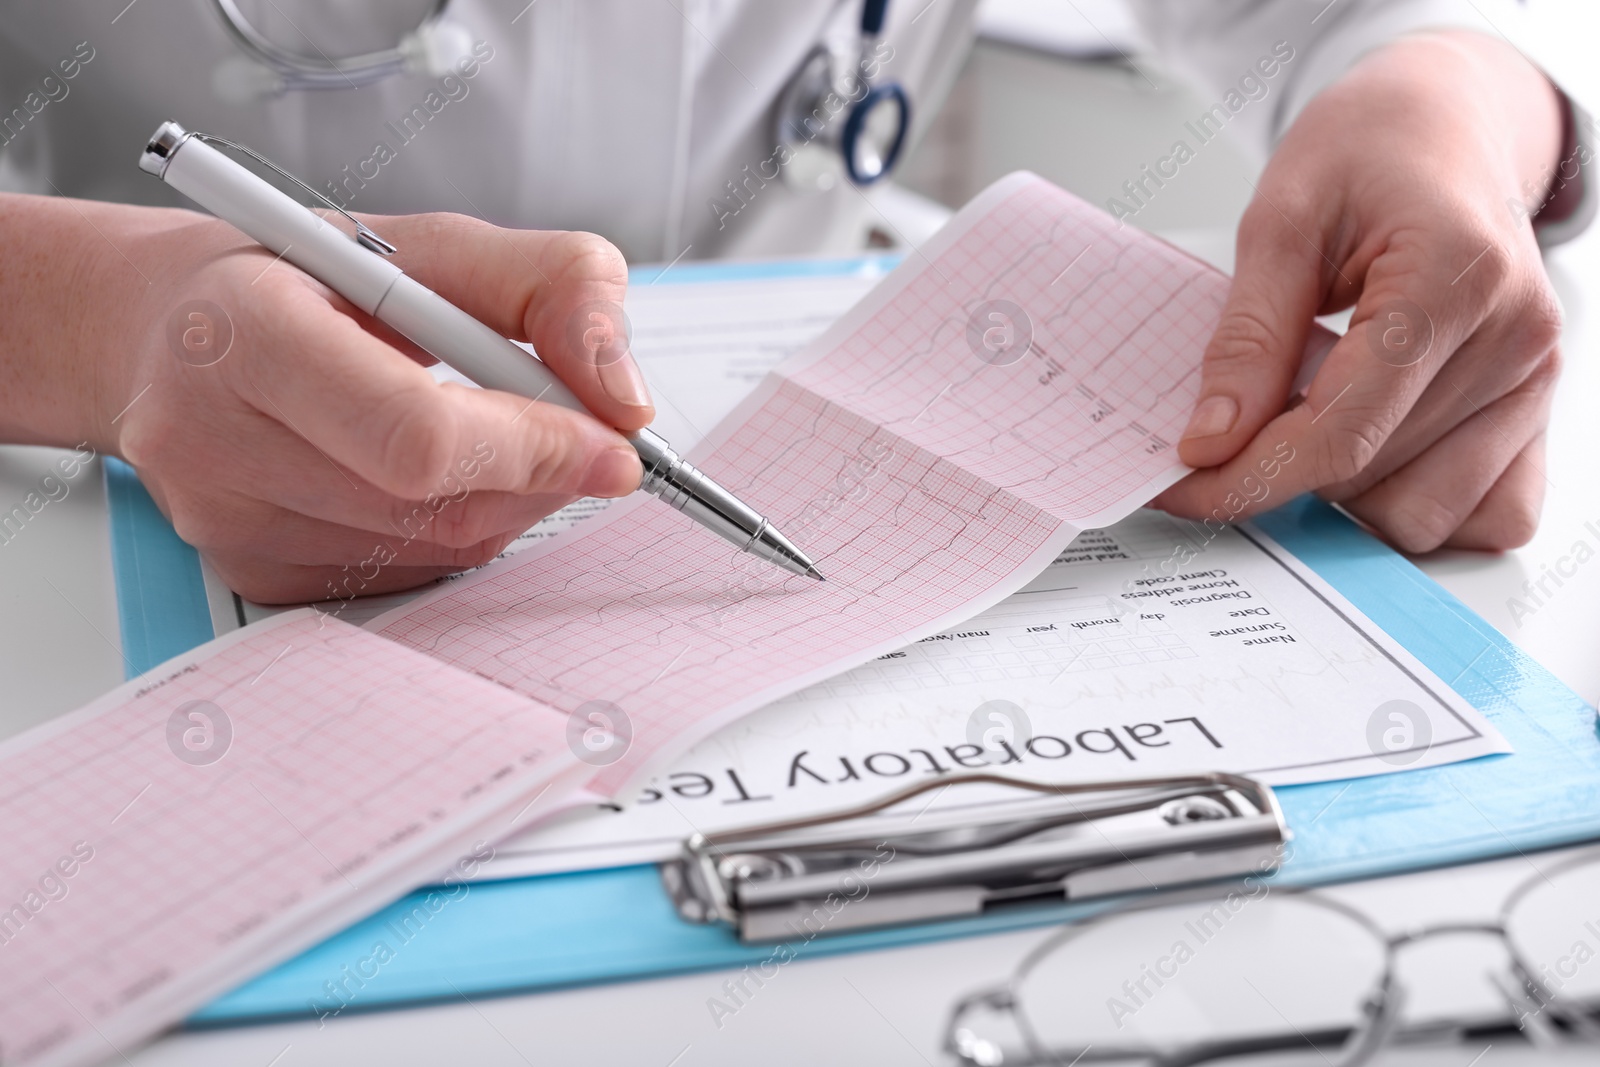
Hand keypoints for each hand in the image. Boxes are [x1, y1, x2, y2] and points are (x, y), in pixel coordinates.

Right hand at [94, 208, 649, 602]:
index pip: (416, 433)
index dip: (536, 446)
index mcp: (245, 329)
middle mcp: (209, 436)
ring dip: (506, 502)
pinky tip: (429, 477)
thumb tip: (624, 399)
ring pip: (434, 551)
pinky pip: (406, 577)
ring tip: (490, 436)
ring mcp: (222, 520)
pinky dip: (455, 532)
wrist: (184, 330)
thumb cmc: (312, 281)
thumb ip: (552, 289)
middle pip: (436, 504)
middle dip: (538, 474)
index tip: (613, 441)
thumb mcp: (437, 243)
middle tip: (578, 437)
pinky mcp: (250, 574)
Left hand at [1153, 31, 1565, 552]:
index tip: (1184, 483)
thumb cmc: (1368, 153)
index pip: (1341, 431)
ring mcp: (1534, 381)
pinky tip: (1365, 454)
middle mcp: (1514, 338)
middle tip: (1230, 430)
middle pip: (1370, 479)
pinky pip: (1488, 516)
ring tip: (1305, 419)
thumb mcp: (1280, 220)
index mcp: (1454, 278)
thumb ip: (1248, 336)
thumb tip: (1210, 441)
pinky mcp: (1536, 411)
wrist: (1441, 127)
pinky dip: (1412, 505)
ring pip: (1420, 517)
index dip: (1248, 476)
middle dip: (1281, 472)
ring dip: (1344, 494)